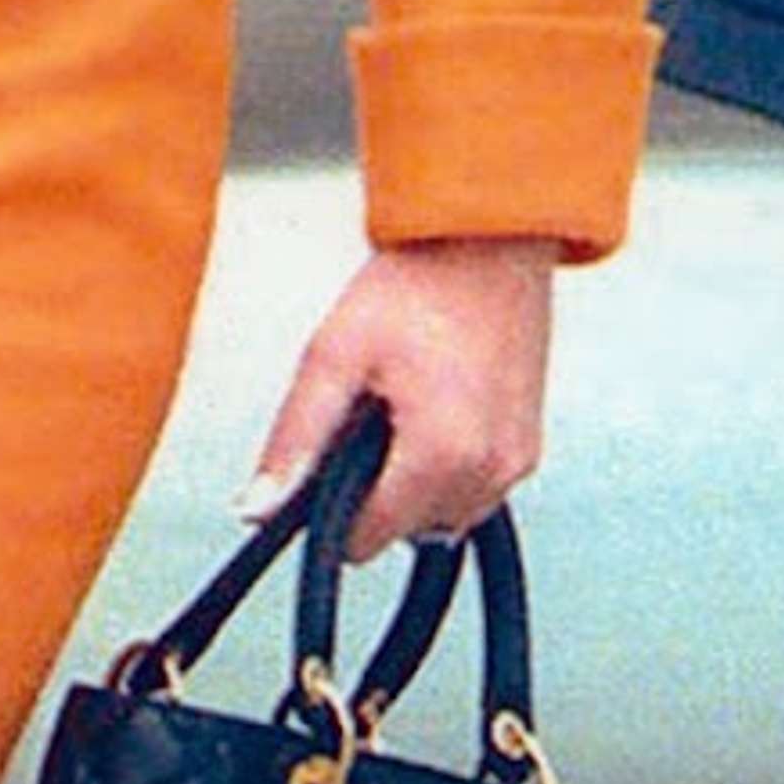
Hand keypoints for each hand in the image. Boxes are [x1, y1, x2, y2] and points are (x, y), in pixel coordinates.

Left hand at [250, 237, 556, 559]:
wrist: (490, 241)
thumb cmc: (412, 288)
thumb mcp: (332, 357)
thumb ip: (295, 442)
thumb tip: (255, 512)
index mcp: (441, 458)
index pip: (364, 541)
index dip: (331, 504)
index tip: (332, 445)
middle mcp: (489, 474)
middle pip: (401, 532)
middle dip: (373, 489)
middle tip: (369, 412)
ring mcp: (516, 465)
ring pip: (437, 518)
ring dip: (409, 484)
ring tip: (402, 408)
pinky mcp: (528, 450)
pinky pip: (471, 492)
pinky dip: (443, 469)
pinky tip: (433, 410)